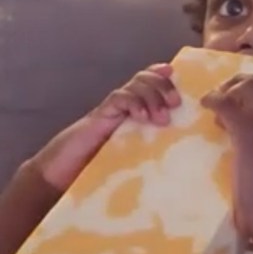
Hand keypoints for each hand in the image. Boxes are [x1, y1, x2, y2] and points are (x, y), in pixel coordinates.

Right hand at [32, 64, 180, 191]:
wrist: (64, 174)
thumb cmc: (104, 171)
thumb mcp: (138, 159)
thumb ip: (155, 153)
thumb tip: (187, 161)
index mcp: (134, 115)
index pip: (151, 86)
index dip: (165, 79)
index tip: (183, 84)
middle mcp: (124, 108)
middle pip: (144, 80)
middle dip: (162, 86)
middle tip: (175, 103)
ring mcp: (111, 111)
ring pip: (134, 86)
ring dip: (151, 94)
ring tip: (161, 117)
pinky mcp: (99, 117)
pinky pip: (118, 99)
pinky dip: (132, 102)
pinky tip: (140, 116)